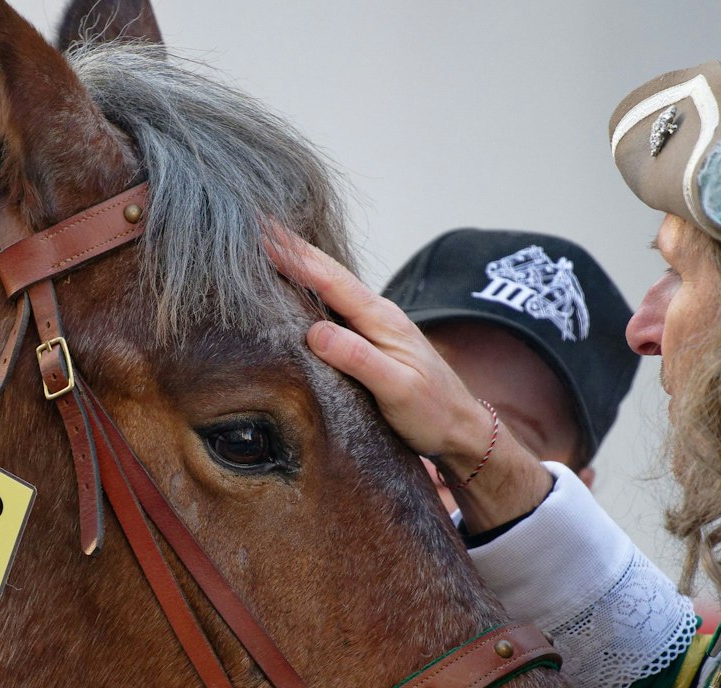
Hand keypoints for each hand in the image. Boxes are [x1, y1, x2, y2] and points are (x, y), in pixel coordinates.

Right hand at [268, 229, 553, 531]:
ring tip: (269, 247)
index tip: (263, 234)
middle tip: (258, 225)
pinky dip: (311, 293)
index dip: (296, 257)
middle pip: (329, 274)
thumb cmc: (434, 413)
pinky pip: (334, 309)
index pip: (331, 280)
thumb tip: (315, 331)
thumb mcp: (397, 389)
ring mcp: (375, 328)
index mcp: (382, 320)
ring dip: (301, 266)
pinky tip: (297, 290)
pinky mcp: (371, 343)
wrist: (462, 430)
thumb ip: (358, 359)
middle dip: (293, 249)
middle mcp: (378, 316)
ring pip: (331, 289)